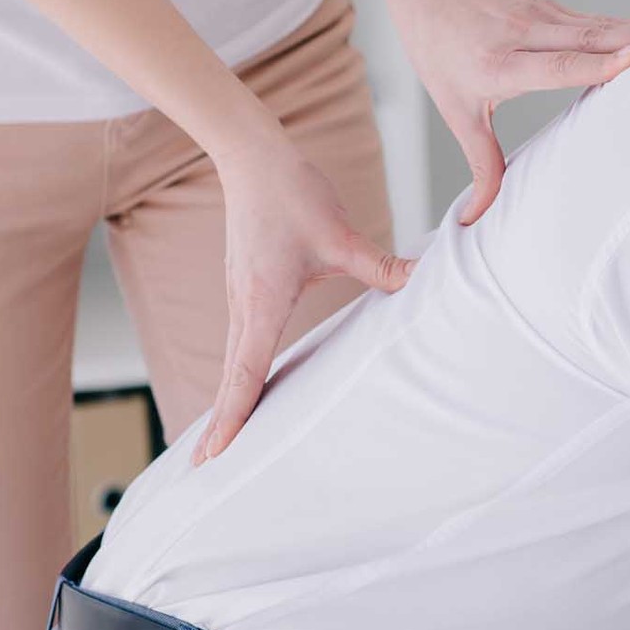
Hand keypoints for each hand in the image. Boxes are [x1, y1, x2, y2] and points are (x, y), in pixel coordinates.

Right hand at [194, 141, 412, 462]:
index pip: (246, 372)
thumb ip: (381, 267)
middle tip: (205, 470)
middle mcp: (244, 307)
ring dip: (230, 401)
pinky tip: (249, 388)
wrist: (252, 158)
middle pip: (231, 379)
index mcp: (262, 302)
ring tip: (223, 444)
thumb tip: (424, 282)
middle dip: (220, 425)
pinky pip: (241, 342)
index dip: (233, 416)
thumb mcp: (341, 235)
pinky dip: (239, 373)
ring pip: (234, 361)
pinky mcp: (245, 289)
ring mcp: (240, 298)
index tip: (215, 454)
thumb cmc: (292, 194)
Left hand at [388, 0, 629, 223]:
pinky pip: (597, 20)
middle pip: (587, 36)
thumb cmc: (441, 54)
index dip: (597, 62)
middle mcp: (525, 35)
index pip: (555, 64)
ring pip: (597, 23)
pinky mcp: (554, 8)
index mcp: (500, 65)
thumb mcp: (455, 111)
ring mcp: (542, 15)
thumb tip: (476, 219)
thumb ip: (480, 163)